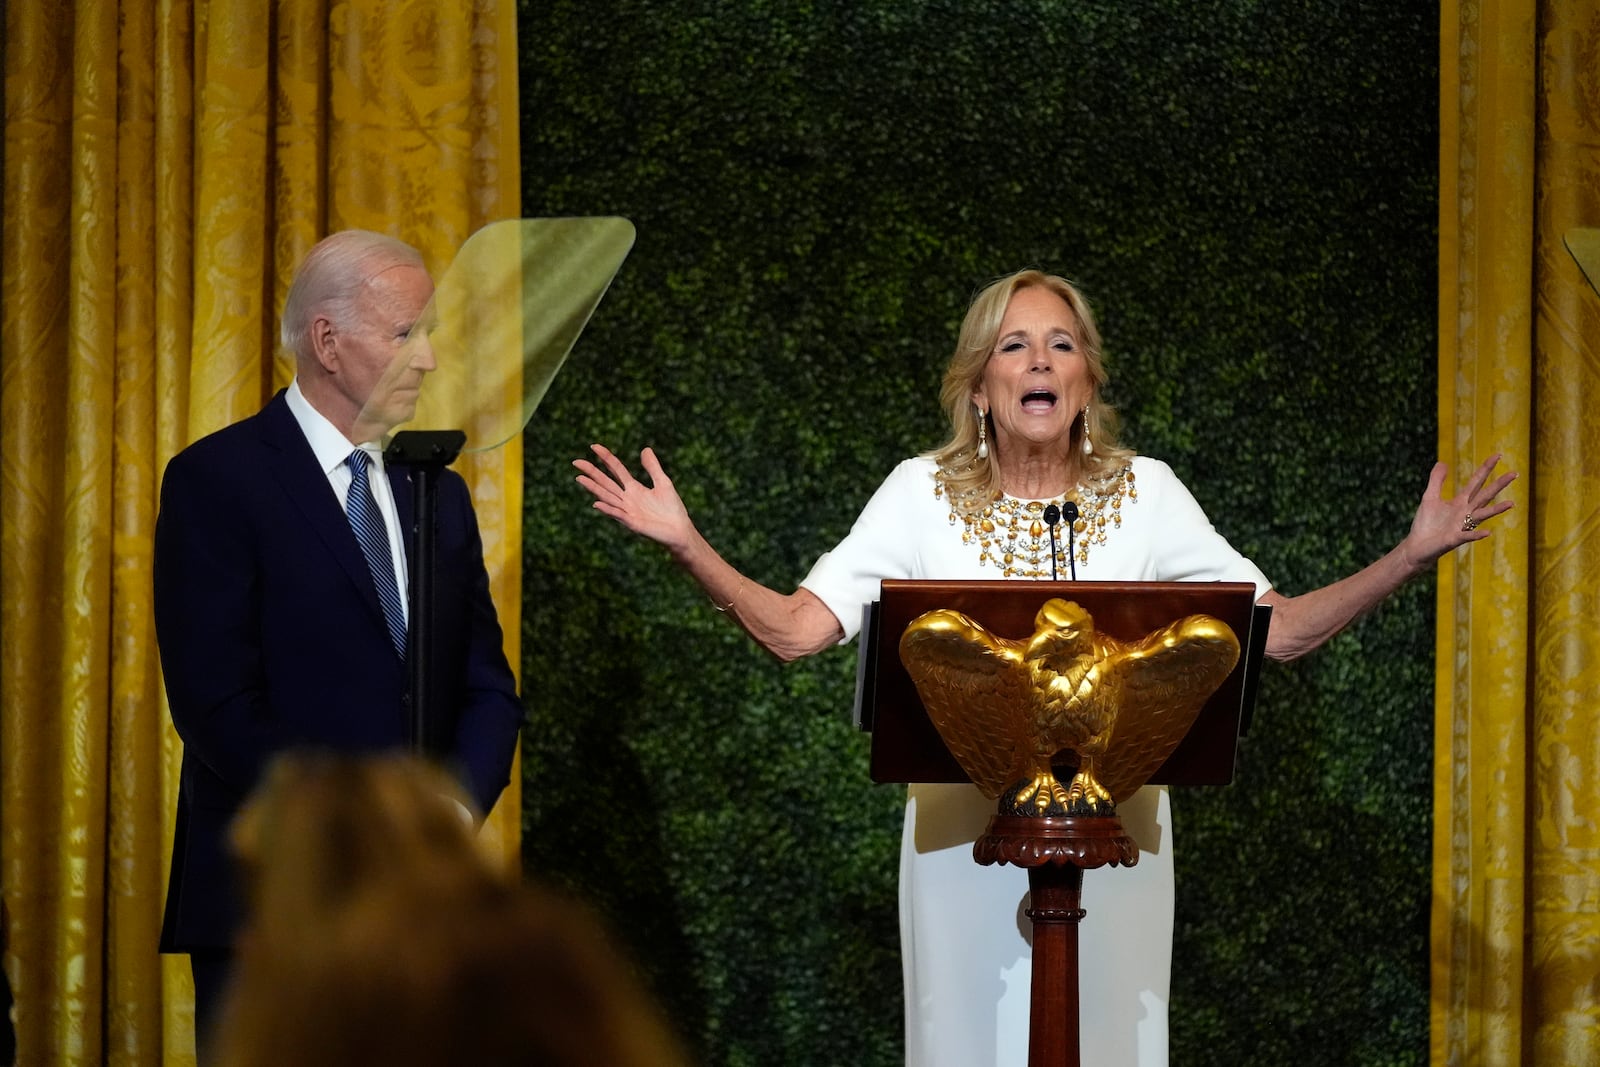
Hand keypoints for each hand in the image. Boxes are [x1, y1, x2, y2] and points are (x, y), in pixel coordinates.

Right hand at [574, 445, 696, 552]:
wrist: (680, 531)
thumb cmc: (672, 509)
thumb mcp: (663, 483)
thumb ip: (653, 467)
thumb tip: (644, 449)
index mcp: (634, 488)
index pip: (616, 469)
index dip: (606, 457)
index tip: (594, 446)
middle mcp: (627, 499)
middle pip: (606, 482)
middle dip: (591, 471)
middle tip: (576, 461)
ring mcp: (628, 511)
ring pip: (607, 497)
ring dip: (593, 488)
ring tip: (579, 478)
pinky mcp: (633, 523)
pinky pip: (618, 515)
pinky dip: (608, 509)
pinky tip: (597, 503)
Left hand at [1403, 453, 1516, 569]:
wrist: (1416, 546)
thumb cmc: (1425, 523)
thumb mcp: (1429, 497)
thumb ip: (1436, 480)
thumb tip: (1443, 462)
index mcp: (1460, 502)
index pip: (1477, 482)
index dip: (1486, 468)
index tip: (1498, 455)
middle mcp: (1466, 513)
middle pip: (1485, 495)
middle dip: (1499, 485)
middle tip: (1515, 473)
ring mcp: (1462, 526)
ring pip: (1482, 515)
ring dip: (1496, 510)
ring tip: (1511, 503)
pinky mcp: (1454, 539)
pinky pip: (1468, 536)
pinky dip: (1477, 534)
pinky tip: (1488, 533)